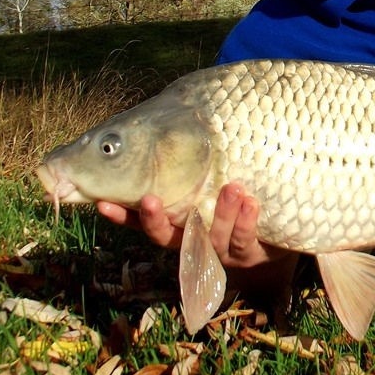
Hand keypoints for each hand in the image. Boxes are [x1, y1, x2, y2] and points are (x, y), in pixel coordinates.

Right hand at [96, 182, 286, 269]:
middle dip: (156, 220)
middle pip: (166, 237)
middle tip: (149, 199)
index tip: (102, 203)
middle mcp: (193, 240)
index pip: (141, 222)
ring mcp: (219, 249)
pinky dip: (246, 220)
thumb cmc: (233, 203)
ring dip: (221, 212)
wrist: (272, 239)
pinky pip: (244, 238)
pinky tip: (250, 202)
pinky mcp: (247, 253)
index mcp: (177, 225)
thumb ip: (191, 168)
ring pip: (213, 236)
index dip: (122, 216)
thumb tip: (169, 121)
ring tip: (231, 188)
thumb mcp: (210, 186)